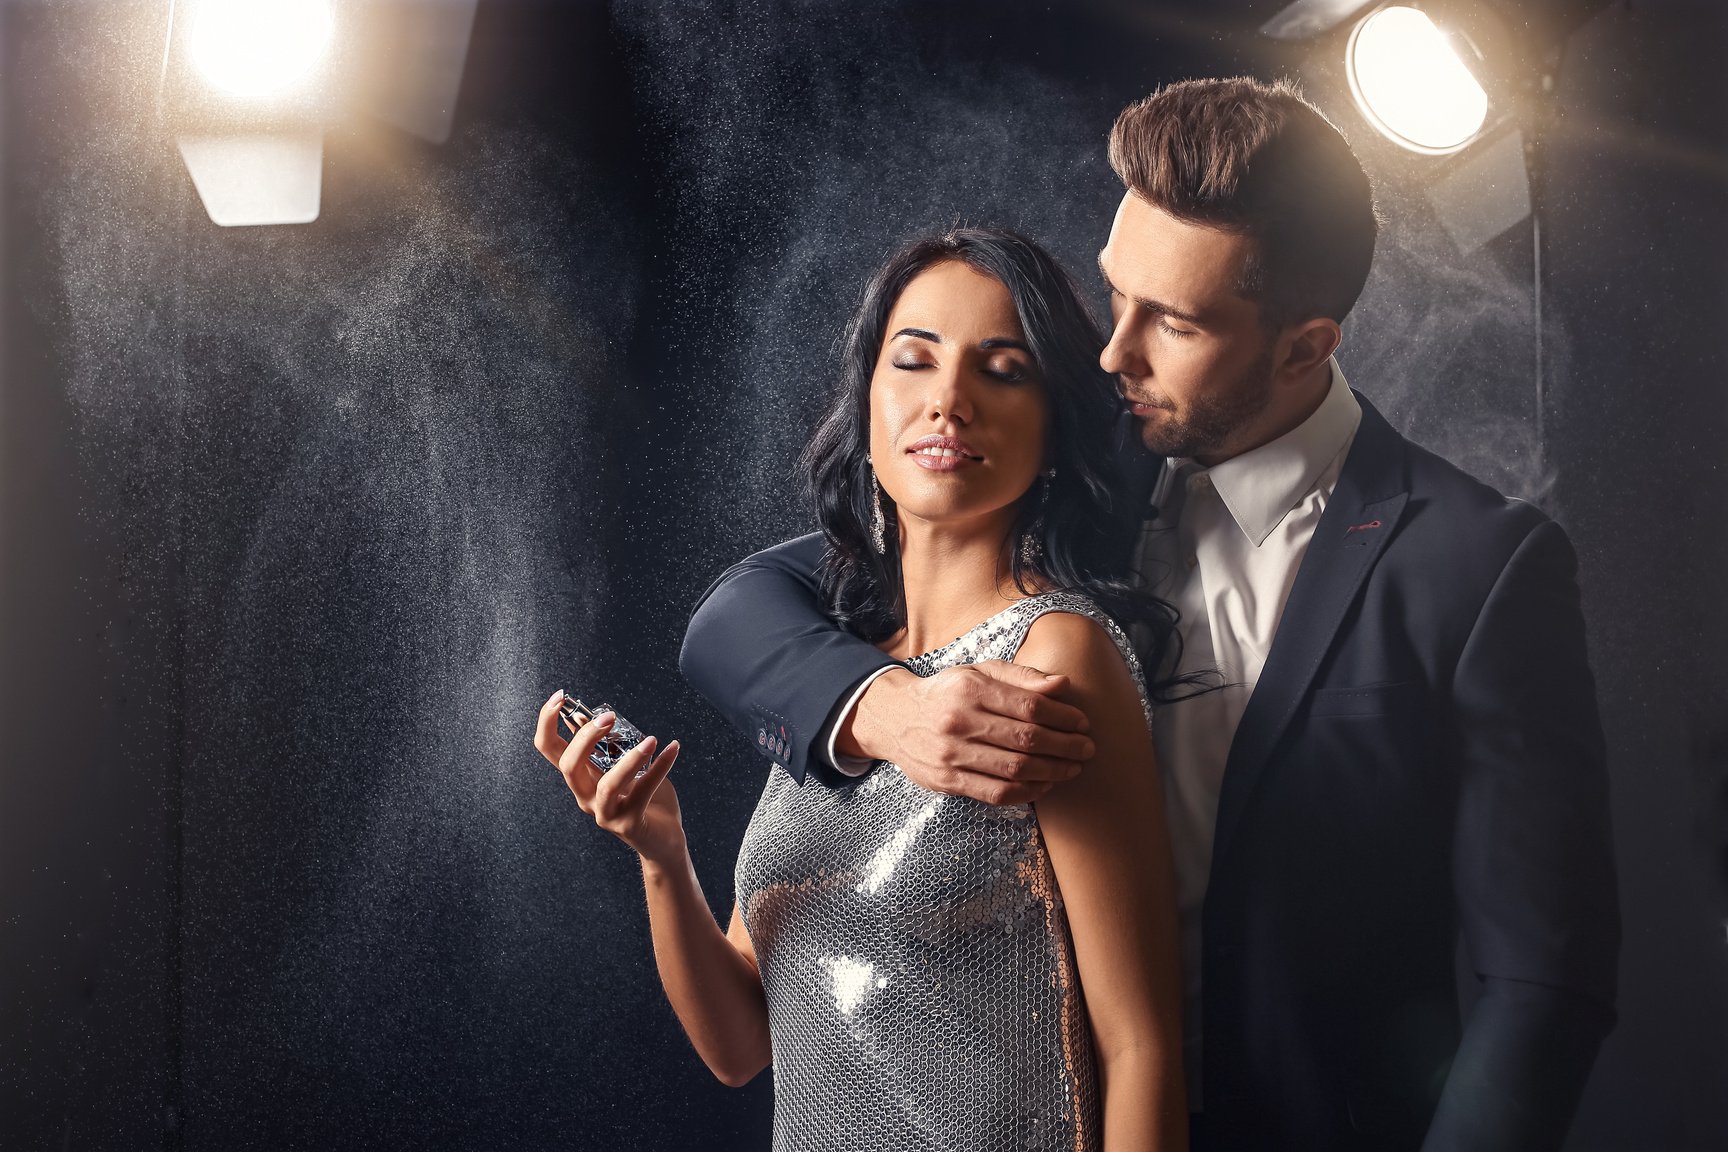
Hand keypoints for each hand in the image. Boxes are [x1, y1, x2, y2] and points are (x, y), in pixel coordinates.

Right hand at [533, 690, 687, 866]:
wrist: (663, 841)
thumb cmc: (644, 800)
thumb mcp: (620, 768)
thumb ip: (605, 747)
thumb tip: (585, 715)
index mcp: (581, 780)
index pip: (549, 750)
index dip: (546, 723)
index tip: (559, 696)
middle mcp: (587, 797)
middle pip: (569, 766)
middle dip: (585, 738)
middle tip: (608, 718)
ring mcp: (606, 814)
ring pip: (607, 785)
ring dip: (629, 760)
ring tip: (651, 740)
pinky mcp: (630, 824)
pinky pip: (644, 793)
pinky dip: (661, 767)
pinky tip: (673, 749)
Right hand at [844, 662, 1095, 804]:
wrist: (894, 719)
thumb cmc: (947, 693)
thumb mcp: (978, 673)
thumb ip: (1020, 677)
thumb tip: (1062, 685)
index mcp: (970, 688)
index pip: (1029, 705)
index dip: (1063, 716)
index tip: (1082, 722)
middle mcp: (958, 721)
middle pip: (1026, 739)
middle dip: (1066, 746)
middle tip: (1087, 749)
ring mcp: (951, 754)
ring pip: (1015, 769)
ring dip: (1053, 772)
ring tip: (1072, 768)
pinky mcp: (947, 781)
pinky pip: (997, 793)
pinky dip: (1027, 792)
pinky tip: (1044, 785)